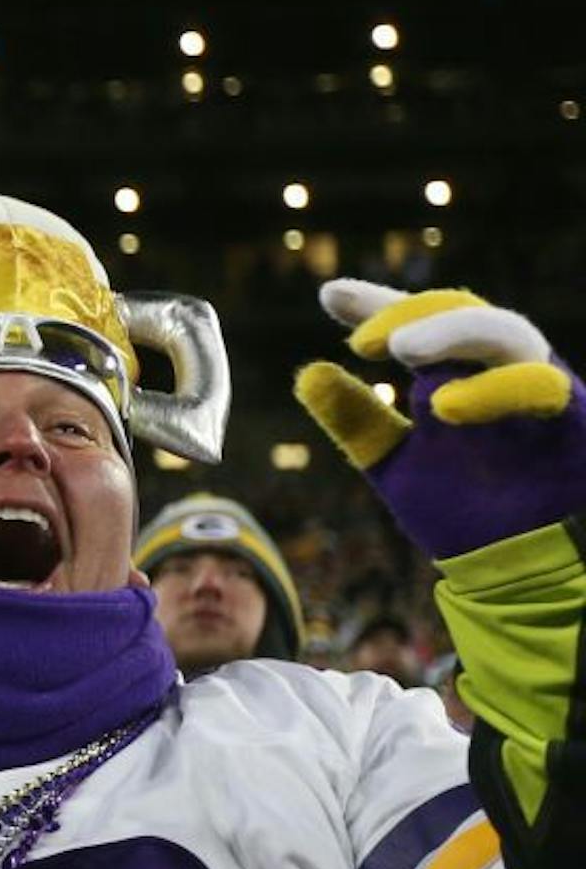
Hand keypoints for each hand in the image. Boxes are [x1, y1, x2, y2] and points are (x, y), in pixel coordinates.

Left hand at [295, 280, 585, 557]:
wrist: (516, 573)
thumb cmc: (461, 510)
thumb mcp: (395, 462)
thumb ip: (357, 420)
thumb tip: (308, 373)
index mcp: (458, 372)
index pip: (419, 322)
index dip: (378, 305)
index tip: (330, 295)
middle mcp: (500, 370)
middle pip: (461, 312)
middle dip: (410, 314)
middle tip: (362, 340)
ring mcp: (540, 390)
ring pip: (507, 333)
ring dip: (452, 332)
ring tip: (401, 350)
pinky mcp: (574, 421)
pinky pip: (543, 388)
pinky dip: (496, 388)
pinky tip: (443, 404)